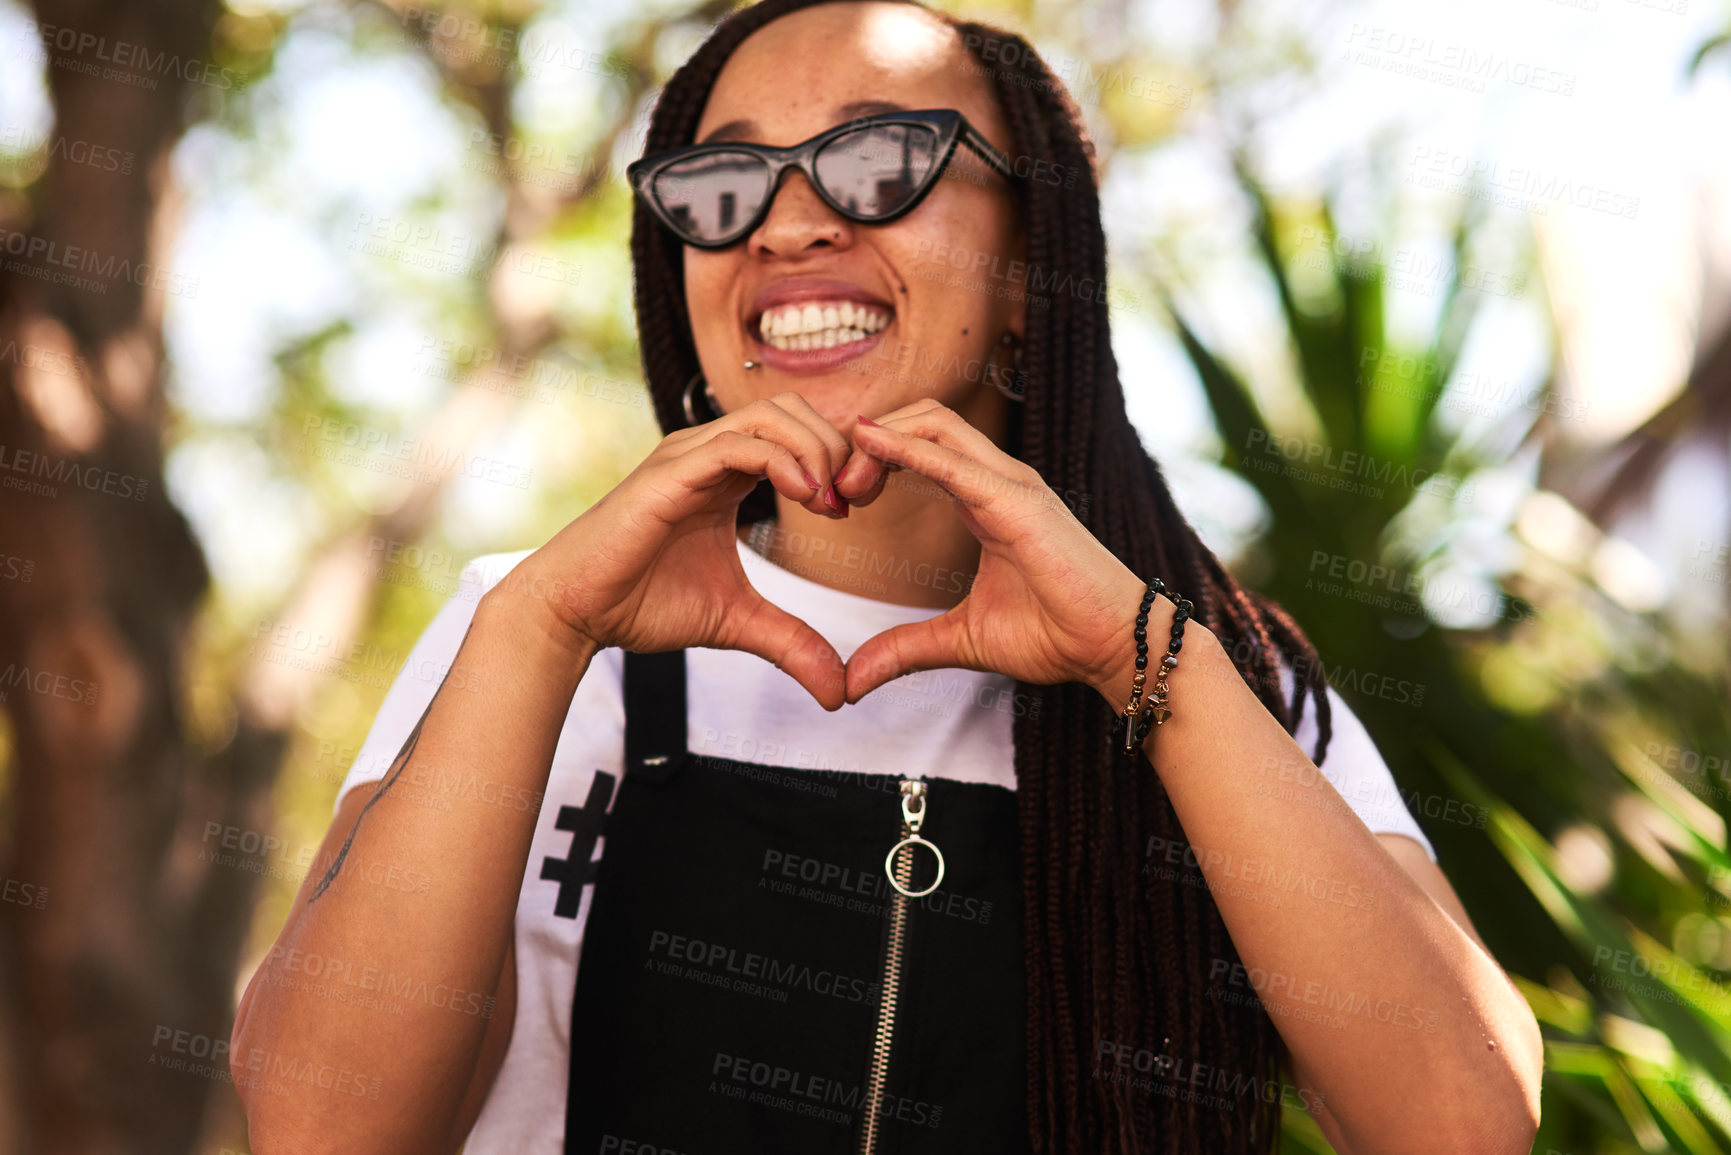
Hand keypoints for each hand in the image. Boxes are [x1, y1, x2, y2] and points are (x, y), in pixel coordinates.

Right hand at [503, 392, 854, 709]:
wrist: (576, 612)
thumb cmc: (642, 605)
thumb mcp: (738, 623)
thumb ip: (792, 644)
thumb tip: (839, 691)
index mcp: (726, 472)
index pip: (798, 432)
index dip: (838, 459)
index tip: (853, 508)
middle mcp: (708, 452)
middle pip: (794, 409)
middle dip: (837, 447)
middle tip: (850, 502)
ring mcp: (688, 456)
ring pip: (772, 416)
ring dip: (817, 451)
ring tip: (830, 503)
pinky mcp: (670, 473)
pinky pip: (739, 444)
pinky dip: (783, 461)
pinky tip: (806, 498)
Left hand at [832, 400, 1203, 708]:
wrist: (1113, 647)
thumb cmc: (1056, 635)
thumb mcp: (961, 640)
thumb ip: (905, 649)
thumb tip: (851, 681)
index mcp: (986, 498)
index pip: (921, 446)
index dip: (873, 458)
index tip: (839, 501)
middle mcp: (998, 478)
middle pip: (922, 418)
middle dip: (868, 442)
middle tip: (836, 492)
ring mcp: (1011, 483)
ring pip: (934, 421)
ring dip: (879, 440)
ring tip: (847, 483)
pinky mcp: (1018, 501)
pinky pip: (952, 462)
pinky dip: (905, 447)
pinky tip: (869, 444)